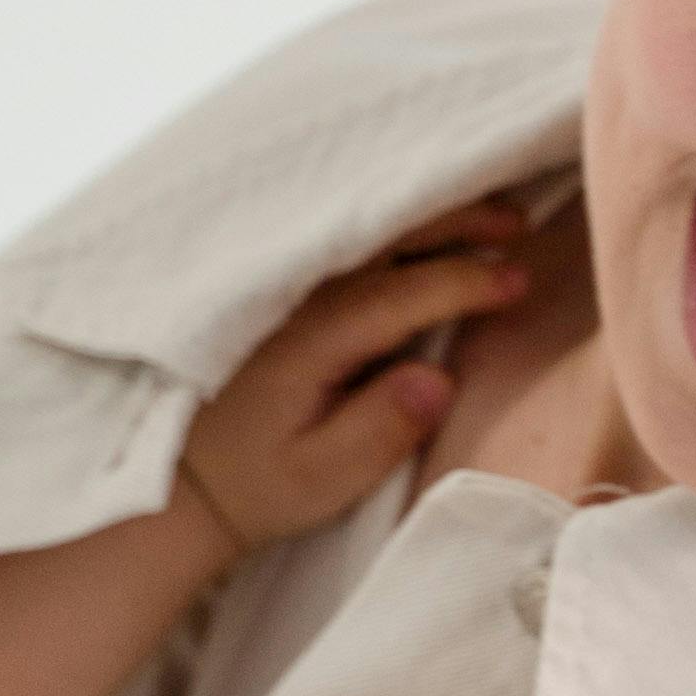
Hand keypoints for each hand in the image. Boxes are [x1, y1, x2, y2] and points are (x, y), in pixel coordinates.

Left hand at [175, 206, 536, 557]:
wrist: (177, 479)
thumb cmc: (256, 482)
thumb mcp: (320, 478)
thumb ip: (379, 430)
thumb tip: (438, 377)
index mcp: (309, 336)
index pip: (401, 291)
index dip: (465, 282)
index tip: (519, 281)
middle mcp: (296, 294)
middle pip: (385, 236)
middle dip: (456, 221)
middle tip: (518, 222)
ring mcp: (285, 283)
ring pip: (367, 228)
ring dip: (430, 213)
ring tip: (492, 213)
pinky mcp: (282, 287)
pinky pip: (346, 237)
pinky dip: (393, 220)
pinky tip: (428, 218)